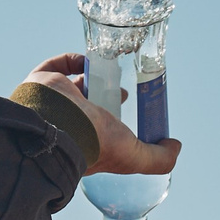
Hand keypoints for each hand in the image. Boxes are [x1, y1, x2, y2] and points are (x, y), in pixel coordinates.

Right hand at [23, 54, 180, 176]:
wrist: (60, 125)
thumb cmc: (95, 144)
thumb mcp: (134, 156)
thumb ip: (159, 159)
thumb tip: (175, 146)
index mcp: (85, 142)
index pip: (100, 131)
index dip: (116, 118)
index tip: (131, 100)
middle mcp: (68, 123)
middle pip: (87, 107)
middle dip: (105, 94)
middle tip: (122, 87)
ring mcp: (53, 102)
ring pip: (70, 87)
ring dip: (89, 78)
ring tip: (107, 71)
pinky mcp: (43, 82)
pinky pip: (56, 67)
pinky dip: (72, 61)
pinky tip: (88, 61)